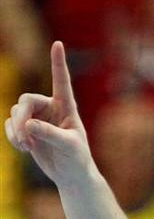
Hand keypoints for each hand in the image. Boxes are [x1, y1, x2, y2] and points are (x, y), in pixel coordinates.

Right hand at [5, 41, 94, 187]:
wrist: (70, 175)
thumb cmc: (77, 159)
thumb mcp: (69, 146)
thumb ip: (50, 134)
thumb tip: (29, 125)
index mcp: (67, 107)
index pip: (61, 81)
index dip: (58, 63)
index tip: (58, 43)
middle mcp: (51, 107)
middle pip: (25, 100)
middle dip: (22, 118)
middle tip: (25, 138)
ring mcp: (37, 117)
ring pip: (15, 112)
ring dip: (16, 130)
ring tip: (26, 146)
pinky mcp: (27, 128)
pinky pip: (10, 124)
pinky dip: (12, 135)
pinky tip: (23, 148)